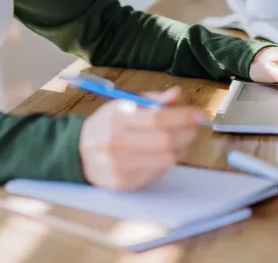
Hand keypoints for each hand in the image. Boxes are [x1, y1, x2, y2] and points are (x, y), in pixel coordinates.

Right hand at [78, 86, 204, 190]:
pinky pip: (158, 172)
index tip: (198, 114)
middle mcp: (115, 143)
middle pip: (165, 140)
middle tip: (196, 126)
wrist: (79, 153)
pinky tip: (166, 152)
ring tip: (182, 138)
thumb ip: (151, 100)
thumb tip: (176, 95)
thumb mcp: (123, 105)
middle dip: (188, 132)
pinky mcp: (124, 183)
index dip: (183, 116)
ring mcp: (119, 166)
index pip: (157, 118)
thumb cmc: (106, 126)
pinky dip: (168, 161)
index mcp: (115, 118)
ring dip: (181, 147)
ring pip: (165, 158)